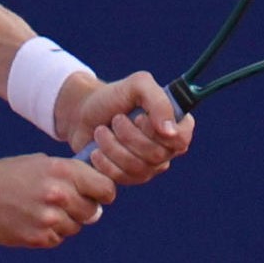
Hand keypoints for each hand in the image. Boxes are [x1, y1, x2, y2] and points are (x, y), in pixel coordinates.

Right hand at [0, 154, 114, 250]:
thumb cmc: (2, 178)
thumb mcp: (34, 163)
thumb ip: (65, 172)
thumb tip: (92, 186)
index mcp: (59, 170)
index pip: (105, 187)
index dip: (103, 191)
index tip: (97, 193)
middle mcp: (59, 193)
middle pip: (93, 209)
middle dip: (82, 206)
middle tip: (59, 201)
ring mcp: (51, 218)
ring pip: (77, 225)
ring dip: (65, 220)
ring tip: (38, 209)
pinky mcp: (42, 238)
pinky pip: (60, 237)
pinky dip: (50, 231)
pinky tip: (30, 220)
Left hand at [57, 71, 194, 183]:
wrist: (82, 112)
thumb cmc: (112, 97)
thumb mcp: (136, 85)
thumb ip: (158, 100)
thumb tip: (170, 131)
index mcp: (175, 125)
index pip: (181, 139)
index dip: (157, 131)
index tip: (139, 117)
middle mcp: (166, 149)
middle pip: (156, 155)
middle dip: (128, 134)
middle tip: (115, 120)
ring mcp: (149, 167)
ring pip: (138, 168)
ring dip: (112, 145)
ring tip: (100, 131)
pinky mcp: (129, 178)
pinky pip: (122, 178)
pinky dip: (104, 161)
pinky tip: (96, 150)